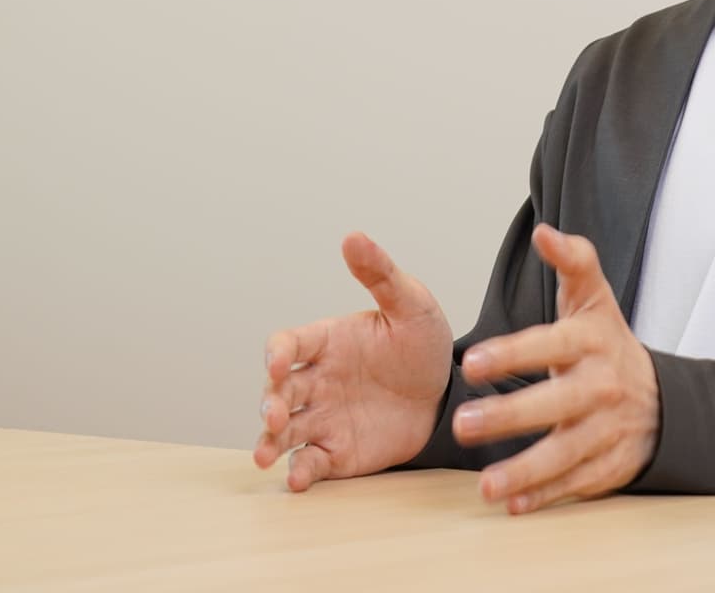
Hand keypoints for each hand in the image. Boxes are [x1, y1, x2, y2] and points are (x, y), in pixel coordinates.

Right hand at [253, 232, 451, 490]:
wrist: (449, 394)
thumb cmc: (422, 344)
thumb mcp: (410, 304)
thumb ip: (380, 275)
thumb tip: (353, 237)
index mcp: (327, 342)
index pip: (287, 345)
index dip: (276, 355)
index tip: (276, 365)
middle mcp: (317, 381)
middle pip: (278, 392)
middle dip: (269, 405)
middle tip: (272, 417)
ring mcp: (325, 417)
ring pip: (285, 431)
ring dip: (270, 441)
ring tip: (265, 456)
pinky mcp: (339, 452)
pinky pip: (312, 462)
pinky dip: (299, 471)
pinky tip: (296, 478)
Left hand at [453, 223, 658, 513]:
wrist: (662, 398)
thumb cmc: (607, 343)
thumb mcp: (594, 298)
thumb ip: (572, 261)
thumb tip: (544, 232)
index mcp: (591, 342)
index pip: (549, 345)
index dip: (511, 354)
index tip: (471, 363)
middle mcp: (602, 387)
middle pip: (554, 405)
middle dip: (509, 417)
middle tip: (462, 425)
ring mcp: (608, 431)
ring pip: (565, 453)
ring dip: (524, 471)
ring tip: (484, 486)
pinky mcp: (611, 466)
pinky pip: (576, 484)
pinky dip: (546, 497)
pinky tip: (513, 505)